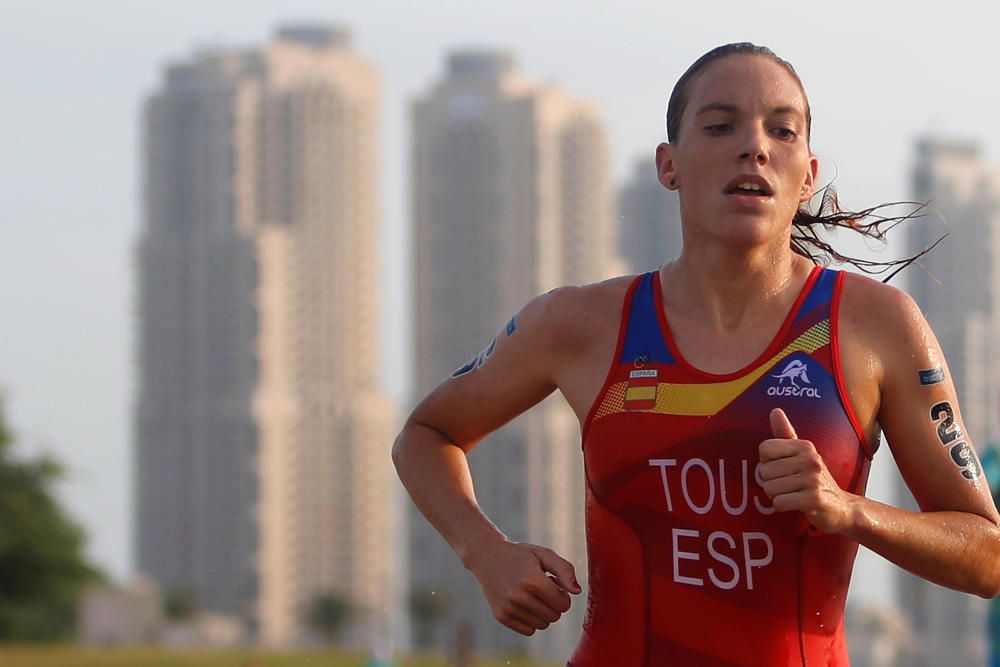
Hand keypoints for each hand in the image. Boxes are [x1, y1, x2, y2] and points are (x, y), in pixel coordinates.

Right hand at [464, 539, 580, 634]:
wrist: (487, 557)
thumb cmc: (521, 556)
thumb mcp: (544, 555)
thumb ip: (565, 570)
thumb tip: (577, 592)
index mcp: (532, 580)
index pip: (563, 604)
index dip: (563, 594)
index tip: (553, 583)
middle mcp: (518, 596)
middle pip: (554, 616)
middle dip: (553, 604)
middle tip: (542, 588)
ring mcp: (508, 608)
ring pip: (543, 625)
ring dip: (542, 613)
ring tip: (532, 595)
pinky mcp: (501, 616)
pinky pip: (529, 631)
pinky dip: (530, 620)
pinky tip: (523, 603)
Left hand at [758, 408, 854, 533]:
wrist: (841, 508)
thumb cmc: (814, 479)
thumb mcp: (802, 454)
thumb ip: (785, 434)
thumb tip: (775, 410)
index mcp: (805, 446)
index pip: (765, 449)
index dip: (767, 462)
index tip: (782, 468)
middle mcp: (811, 459)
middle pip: (764, 471)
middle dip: (771, 483)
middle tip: (789, 486)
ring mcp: (814, 479)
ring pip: (769, 489)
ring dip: (776, 496)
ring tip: (793, 494)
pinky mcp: (814, 499)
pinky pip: (779, 503)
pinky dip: (782, 507)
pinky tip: (796, 504)